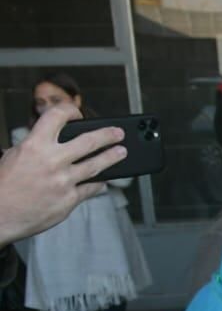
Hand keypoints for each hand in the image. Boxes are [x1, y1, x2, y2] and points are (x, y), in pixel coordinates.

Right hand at [0, 106, 127, 246]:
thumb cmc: (4, 186)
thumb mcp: (14, 155)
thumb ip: (37, 145)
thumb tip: (55, 137)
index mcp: (34, 145)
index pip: (57, 116)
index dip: (70, 110)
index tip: (78, 113)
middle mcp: (52, 161)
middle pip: (88, 141)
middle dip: (107, 135)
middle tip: (118, 133)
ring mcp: (63, 181)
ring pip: (96, 165)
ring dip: (111, 157)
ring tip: (121, 152)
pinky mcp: (69, 199)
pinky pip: (91, 188)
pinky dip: (99, 183)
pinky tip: (104, 180)